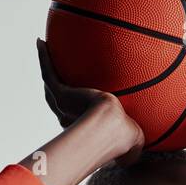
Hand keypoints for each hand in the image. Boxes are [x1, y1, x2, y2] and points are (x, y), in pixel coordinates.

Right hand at [35, 38, 144, 166]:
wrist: (113, 130)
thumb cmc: (125, 139)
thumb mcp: (135, 139)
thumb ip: (137, 140)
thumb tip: (145, 143)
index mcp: (84, 130)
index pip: (75, 119)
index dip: (73, 113)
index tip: (76, 107)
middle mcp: (69, 118)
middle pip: (57, 101)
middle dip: (55, 89)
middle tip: (54, 76)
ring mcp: (63, 106)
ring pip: (50, 84)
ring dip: (46, 66)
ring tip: (43, 49)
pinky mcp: (61, 95)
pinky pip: (49, 72)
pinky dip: (43, 58)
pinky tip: (41, 41)